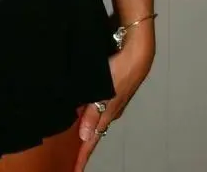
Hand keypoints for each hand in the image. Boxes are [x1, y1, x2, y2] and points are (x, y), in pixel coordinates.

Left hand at [73, 33, 154, 171]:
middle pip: (92, 129)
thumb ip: (94, 113)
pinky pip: (92, 99)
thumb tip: (84, 136)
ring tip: (69, 131)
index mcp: (108, 113)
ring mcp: (108, 95)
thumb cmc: (123, 70)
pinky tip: (76, 103)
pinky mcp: (106, 83)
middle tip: (69, 154)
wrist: (137, 48)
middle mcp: (108, 106)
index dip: (82, 155)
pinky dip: (84, 106)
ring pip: (92, 113)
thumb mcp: (106, 93)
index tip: (75, 169)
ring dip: (81, 122)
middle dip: (81, 142)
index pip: (92, 139)